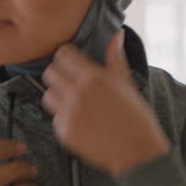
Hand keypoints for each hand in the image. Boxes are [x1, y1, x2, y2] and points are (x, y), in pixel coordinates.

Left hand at [41, 30, 169, 175]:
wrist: (137, 152)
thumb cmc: (136, 116)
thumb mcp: (127, 83)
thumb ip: (115, 58)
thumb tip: (116, 33)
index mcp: (94, 78)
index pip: (62, 54)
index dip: (66, 57)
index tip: (72, 63)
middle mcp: (78, 94)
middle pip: (49, 72)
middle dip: (59, 74)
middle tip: (71, 82)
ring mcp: (68, 114)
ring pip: (47, 95)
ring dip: (57, 96)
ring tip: (75, 102)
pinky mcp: (64, 132)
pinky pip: (54, 117)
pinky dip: (64, 118)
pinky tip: (81, 121)